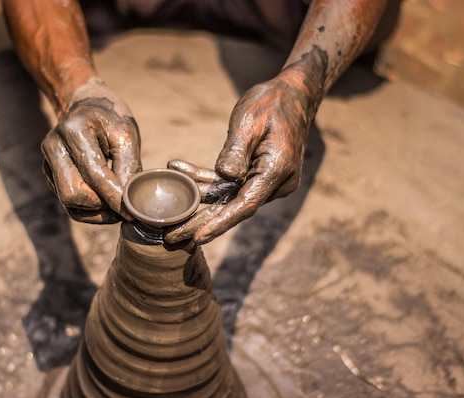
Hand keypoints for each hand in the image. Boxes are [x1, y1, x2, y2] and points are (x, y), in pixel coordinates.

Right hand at [41, 80, 141, 222]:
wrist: (87, 107)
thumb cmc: (110, 119)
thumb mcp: (126, 135)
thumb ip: (129, 167)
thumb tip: (129, 203)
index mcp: (73, 131)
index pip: (94, 175)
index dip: (115, 198)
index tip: (132, 213)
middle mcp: (54, 146)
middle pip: (73, 194)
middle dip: (101, 205)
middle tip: (123, 205)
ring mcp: (48, 162)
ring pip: (68, 203)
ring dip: (95, 211)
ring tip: (116, 205)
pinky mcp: (49, 174)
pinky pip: (68, 204)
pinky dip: (88, 209)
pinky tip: (104, 202)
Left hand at [166, 58, 323, 243]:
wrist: (294, 94)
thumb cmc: (271, 102)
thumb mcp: (249, 120)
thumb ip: (236, 150)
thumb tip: (224, 175)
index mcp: (277, 169)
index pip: (245, 204)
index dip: (220, 222)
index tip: (197, 236)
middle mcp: (276, 182)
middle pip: (234, 208)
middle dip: (201, 223)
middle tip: (170, 237)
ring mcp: (268, 181)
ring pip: (229, 197)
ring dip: (199, 201)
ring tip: (168, 214)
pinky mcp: (259, 175)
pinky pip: (231, 183)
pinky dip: (207, 180)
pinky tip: (180, 170)